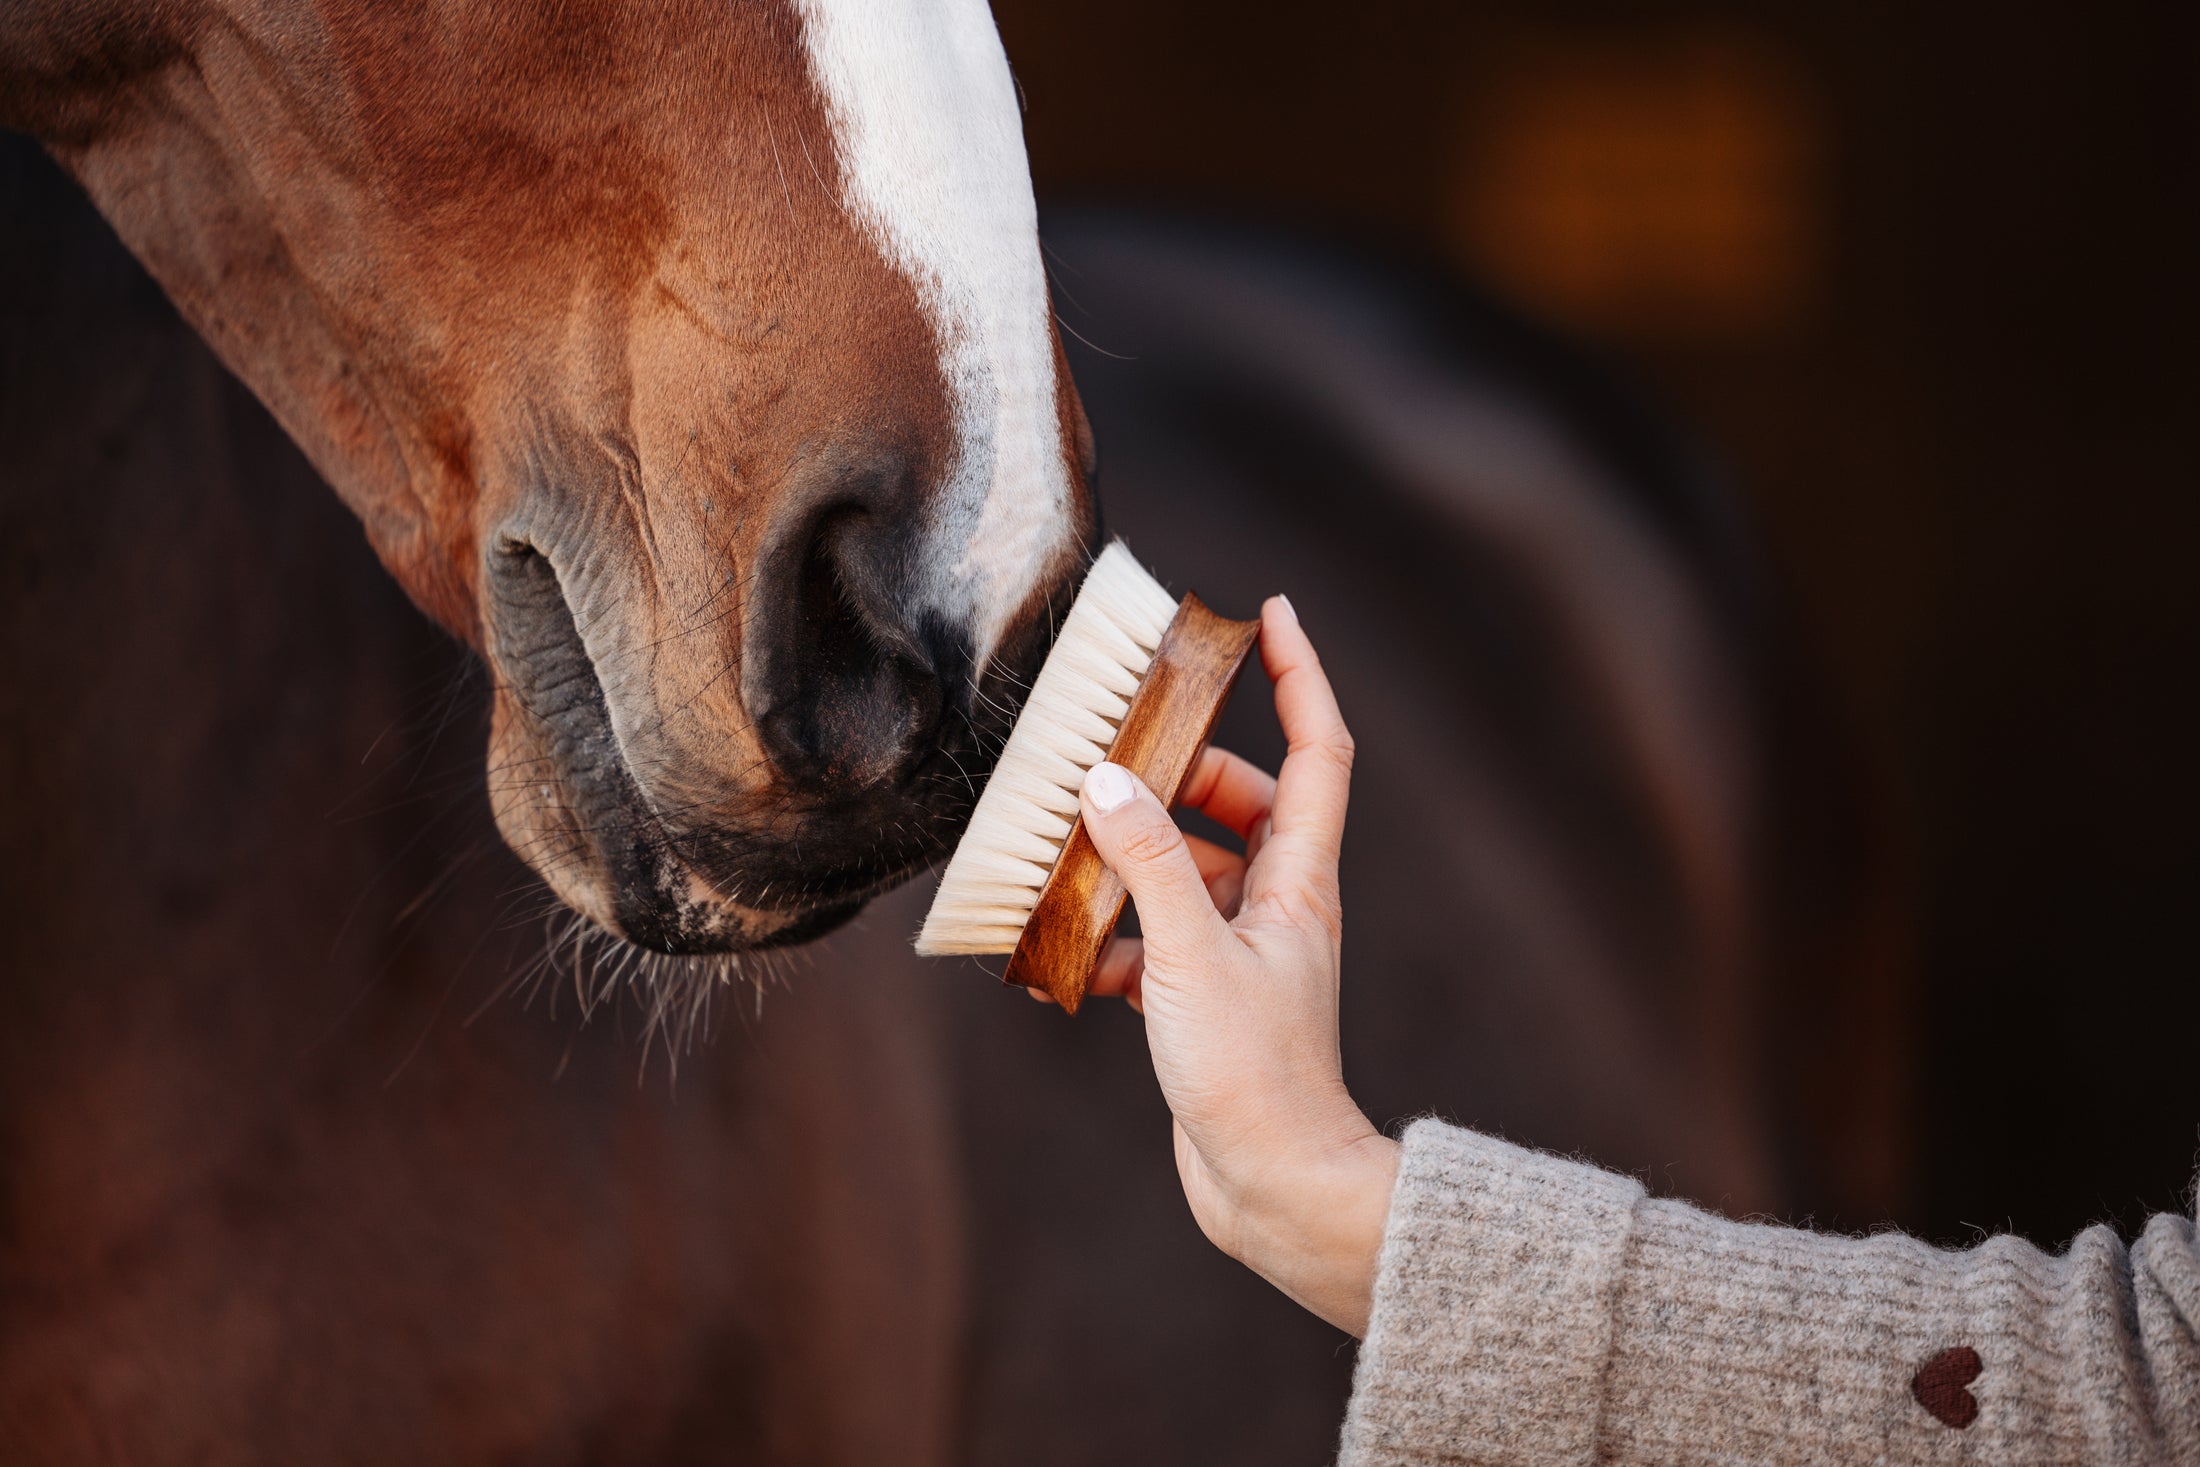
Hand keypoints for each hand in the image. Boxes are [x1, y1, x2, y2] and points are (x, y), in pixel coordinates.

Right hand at [1067, 595, 1398, 1336]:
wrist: (1273, 1191)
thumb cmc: (1254, 1076)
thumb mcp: (1189, 955)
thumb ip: (1146, 863)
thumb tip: (1108, 781)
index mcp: (1298, 878)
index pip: (1316, 749)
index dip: (1298, 676)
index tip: (1268, 613)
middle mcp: (1277, 904)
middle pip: (1236, 801)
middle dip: (1174, 773)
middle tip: (1110, 751)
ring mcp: (1240, 950)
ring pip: (1183, 869)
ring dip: (1127, 860)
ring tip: (1065, 855)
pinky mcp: (1203, 997)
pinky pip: (1152, 936)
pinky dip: (1110, 935)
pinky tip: (1064, 952)